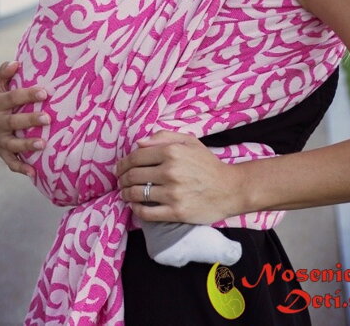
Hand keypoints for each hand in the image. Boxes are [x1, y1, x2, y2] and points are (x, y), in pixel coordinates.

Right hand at [0, 61, 50, 176]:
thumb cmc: (3, 97)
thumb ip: (4, 72)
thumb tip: (15, 63)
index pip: (11, 97)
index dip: (27, 95)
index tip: (45, 92)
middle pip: (12, 121)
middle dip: (30, 120)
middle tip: (48, 118)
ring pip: (12, 144)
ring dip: (26, 145)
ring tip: (43, 144)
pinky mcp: (2, 152)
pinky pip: (10, 161)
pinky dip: (20, 167)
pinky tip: (33, 172)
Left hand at [116, 130, 244, 223]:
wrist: (230, 189)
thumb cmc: (208, 164)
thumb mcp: (189, 141)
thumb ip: (164, 137)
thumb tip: (139, 143)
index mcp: (172, 152)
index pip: (136, 157)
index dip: (123, 163)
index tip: (119, 168)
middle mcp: (170, 171)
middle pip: (134, 175)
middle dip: (122, 179)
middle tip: (119, 182)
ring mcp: (173, 193)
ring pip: (137, 193)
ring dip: (125, 194)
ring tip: (124, 194)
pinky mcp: (176, 212)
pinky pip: (147, 212)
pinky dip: (136, 209)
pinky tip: (134, 206)